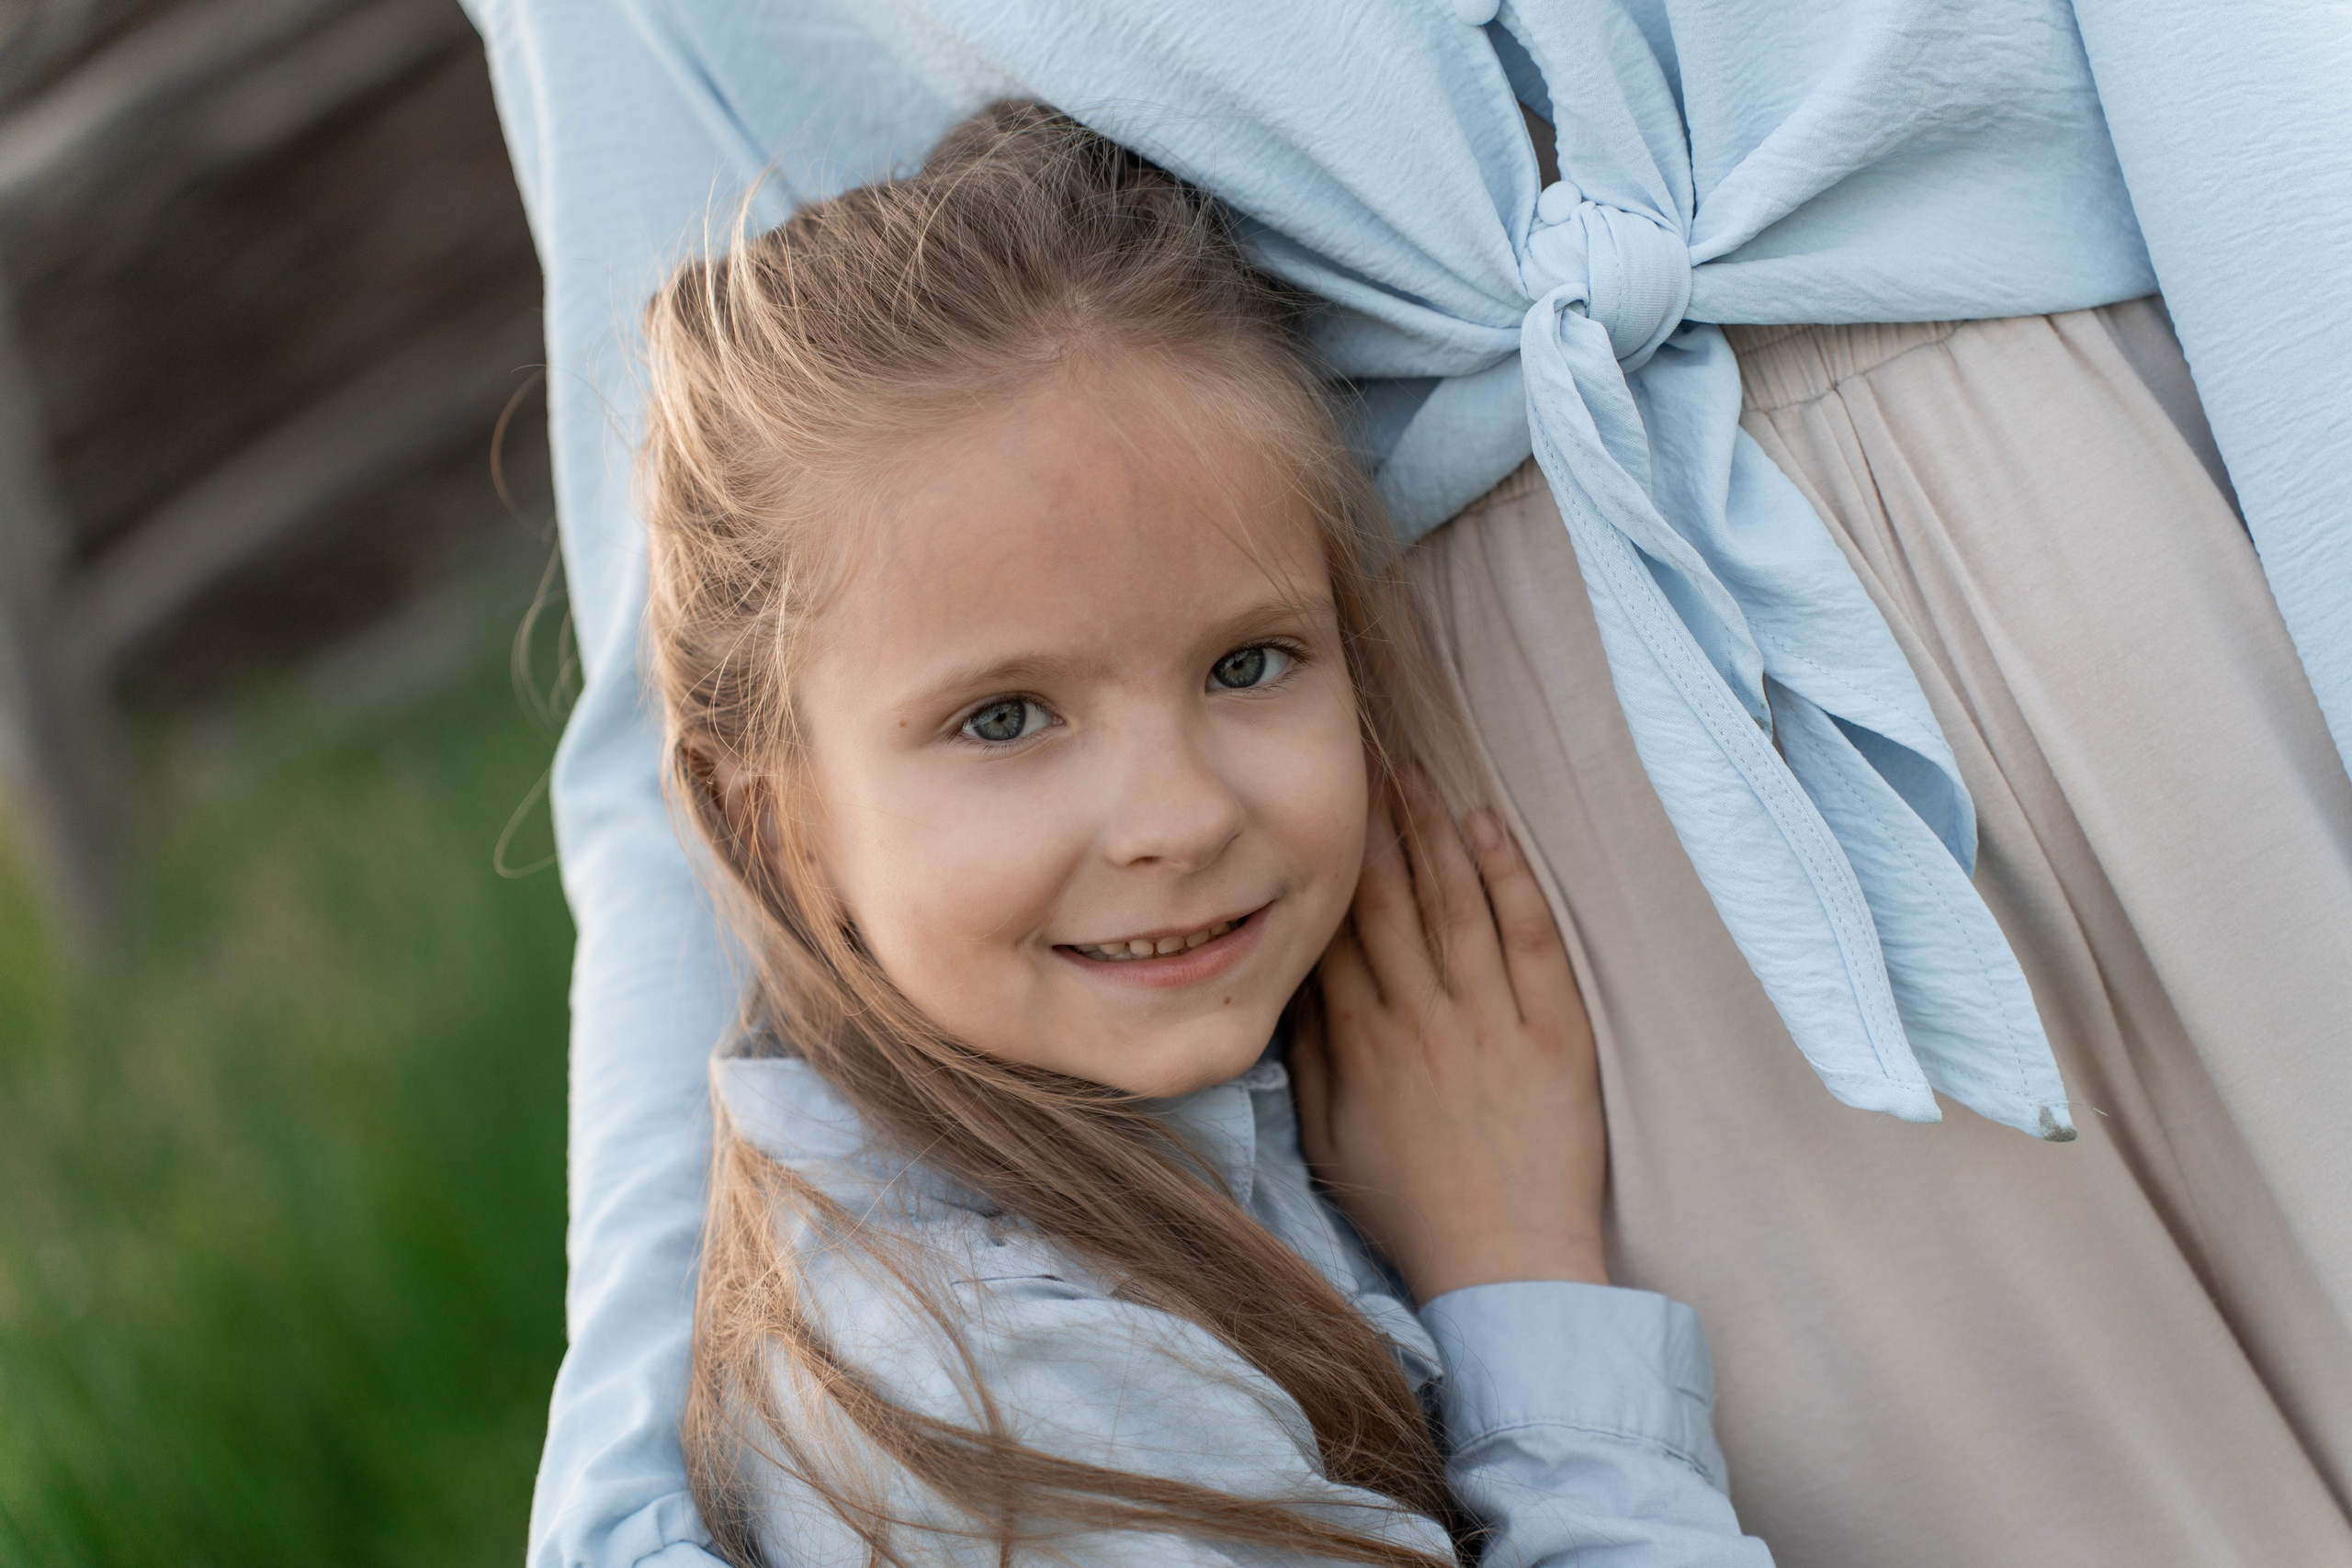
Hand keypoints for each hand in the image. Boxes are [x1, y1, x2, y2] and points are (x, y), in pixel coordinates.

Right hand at [1291, 773, 1605, 1301]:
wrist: (1505, 1265)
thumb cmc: (1412, 1207)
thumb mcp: (1329, 1139)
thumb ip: (1306, 1057)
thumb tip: (1287, 983)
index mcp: (1359, 1041)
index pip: (1336, 926)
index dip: (1326, 859)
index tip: (1316, 805)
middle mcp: (1418, 1018)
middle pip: (1390, 896)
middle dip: (1375, 820)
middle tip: (1364, 755)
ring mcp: (1488, 1021)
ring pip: (1455, 901)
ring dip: (1434, 829)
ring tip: (1416, 772)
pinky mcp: (1553, 1032)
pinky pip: (1528, 937)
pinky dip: (1508, 877)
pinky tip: (1488, 828)